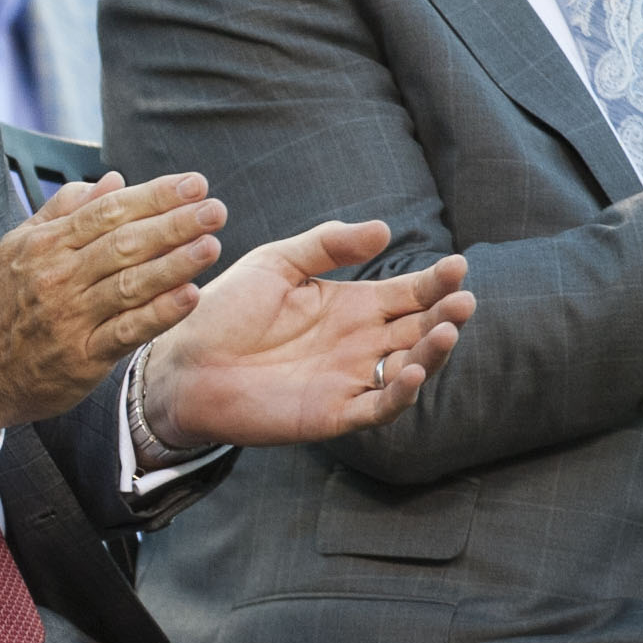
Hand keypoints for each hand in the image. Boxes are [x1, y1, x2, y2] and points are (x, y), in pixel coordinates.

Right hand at [0, 171, 228, 427]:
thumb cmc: (5, 302)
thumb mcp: (19, 247)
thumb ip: (65, 211)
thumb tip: (114, 180)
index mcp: (45, 246)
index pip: (107, 211)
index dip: (154, 196)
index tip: (195, 184)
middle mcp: (57, 278)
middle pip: (123, 244)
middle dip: (174, 224)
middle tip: (216, 209)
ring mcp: (69, 319)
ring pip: (129, 285)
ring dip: (174, 264)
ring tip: (211, 245)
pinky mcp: (81, 358)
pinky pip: (126, 331)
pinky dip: (159, 314)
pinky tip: (189, 297)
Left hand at [136, 220, 473, 449]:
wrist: (180, 363)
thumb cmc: (223, 312)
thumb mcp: (275, 264)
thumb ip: (325, 245)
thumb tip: (384, 229)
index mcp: (354, 305)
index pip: (410, 292)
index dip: (437, 281)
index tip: (457, 265)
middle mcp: (361, 342)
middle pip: (420, 328)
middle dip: (446, 314)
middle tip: (462, 299)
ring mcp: (351, 378)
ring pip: (411, 367)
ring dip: (433, 352)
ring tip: (447, 329)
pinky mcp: (334, 413)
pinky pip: (380, 406)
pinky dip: (400, 393)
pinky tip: (411, 370)